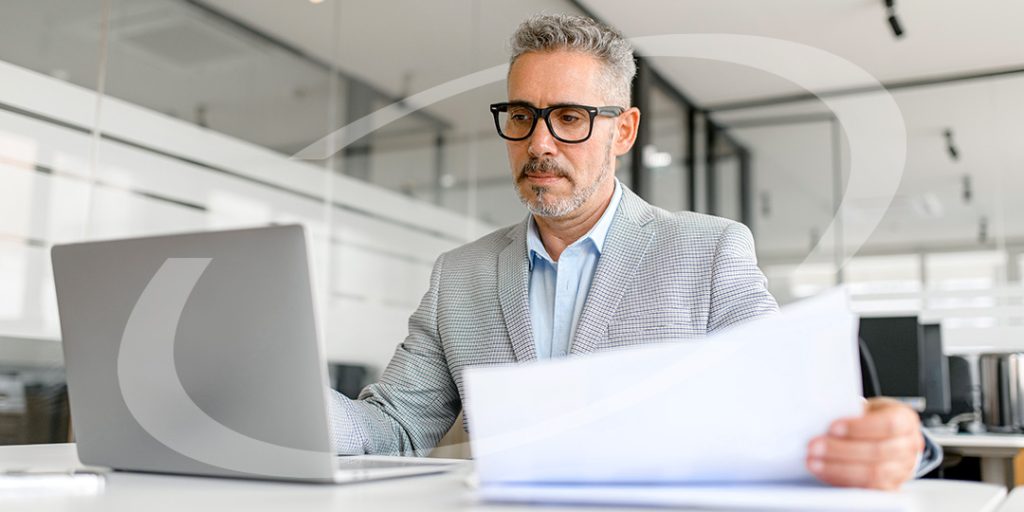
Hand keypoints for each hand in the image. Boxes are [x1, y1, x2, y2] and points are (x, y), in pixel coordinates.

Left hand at [806, 397, 924, 489]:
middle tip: (813, 446)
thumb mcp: (868, 407)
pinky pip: (866, 488)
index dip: (859, 427)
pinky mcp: (889, 486)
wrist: (887, 438)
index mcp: (905, 420)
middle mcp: (908, 446)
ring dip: (837, 468)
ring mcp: (902, 469)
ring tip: (813, 461)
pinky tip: (823, 473)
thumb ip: (851, 411)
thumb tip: (821, 416)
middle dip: (841, 450)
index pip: (888, 424)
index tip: (832, 427)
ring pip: (872, 473)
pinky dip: (841, 480)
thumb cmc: (873, 419)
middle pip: (877, 451)